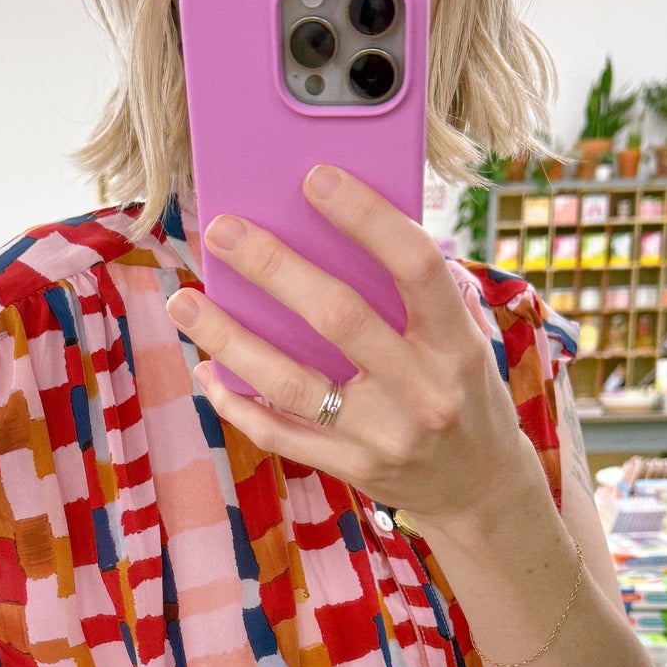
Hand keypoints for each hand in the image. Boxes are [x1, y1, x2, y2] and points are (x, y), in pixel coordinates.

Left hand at [165, 163, 533, 525]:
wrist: (480, 489)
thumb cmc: (461, 392)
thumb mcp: (461, 341)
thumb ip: (412, 297)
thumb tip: (328, 233)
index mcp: (456, 343)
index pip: (416, 266)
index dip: (367, 218)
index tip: (316, 177)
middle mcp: (423, 390)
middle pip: (339, 318)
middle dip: (273, 267)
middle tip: (222, 230)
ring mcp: (384, 436)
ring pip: (292, 381)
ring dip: (230, 338)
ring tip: (185, 300)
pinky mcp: (353, 469)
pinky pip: (280, 434)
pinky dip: (237, 402)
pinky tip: (208, 369)